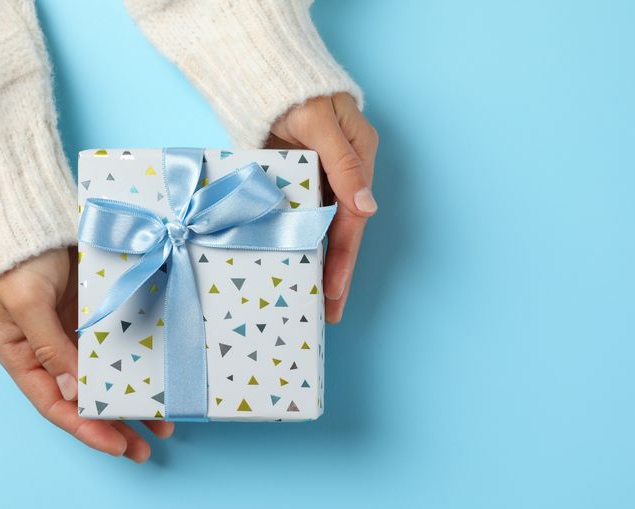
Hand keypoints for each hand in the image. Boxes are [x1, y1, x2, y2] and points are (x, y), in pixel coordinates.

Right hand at [0, 247, 172, 462]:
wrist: (30, 209)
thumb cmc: (16, 258)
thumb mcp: (26, 305)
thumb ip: (51, 347)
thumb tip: (76, 393)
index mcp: (21, 356)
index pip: (55, 405)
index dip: (87, 430)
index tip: (119, 449)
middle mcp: (50, 351)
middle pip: (86, 400)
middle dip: (117, 425)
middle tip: (150, 449)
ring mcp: (77, 332)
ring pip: (109, 377)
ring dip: (135, 400)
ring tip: (167, 424)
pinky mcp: (99, 312)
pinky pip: (124, 346)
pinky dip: (141, 364)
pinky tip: (164, 378)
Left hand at [267, 92, 378, 322]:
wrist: (266, 71)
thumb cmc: (298, 90)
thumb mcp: (321, 124)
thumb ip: (344, 165)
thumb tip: (368, 209)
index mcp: (359, 160)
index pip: (352, 219)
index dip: (343, 257)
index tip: (334, 290)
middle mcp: (343, 175)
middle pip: (341, 233)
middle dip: (335, 273)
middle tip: (329, 312)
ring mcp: (320, 179)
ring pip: (321, 230)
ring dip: (316, 263)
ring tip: (313, 301)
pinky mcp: (297, 180)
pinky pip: (299, 217)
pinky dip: (298, 242)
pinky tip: (292, 267)